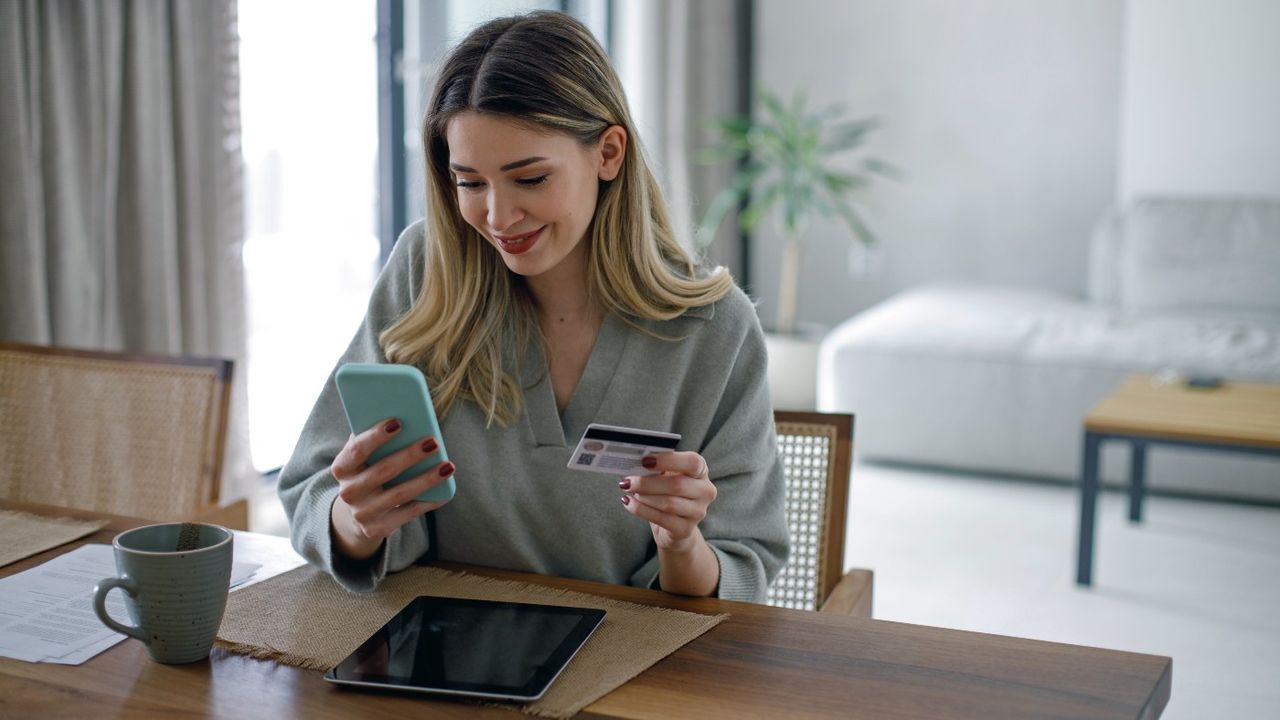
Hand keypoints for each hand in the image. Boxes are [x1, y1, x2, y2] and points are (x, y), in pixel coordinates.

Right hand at [329, 418, 454, 560]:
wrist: (356, 514)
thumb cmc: (366, 472)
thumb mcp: (362, 458)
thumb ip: (373, 438)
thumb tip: (405, 413)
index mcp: (341, 468)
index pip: (357, 449)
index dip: (376, 436)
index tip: (398, 422)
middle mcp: (348, 492)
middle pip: (384, 471)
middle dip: (410, 455)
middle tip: (433, 441)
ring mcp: (363, 513)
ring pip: (400, 494)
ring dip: (426, 479)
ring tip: (448, 465)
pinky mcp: (378, 528)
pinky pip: (409, 513)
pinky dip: (429, 501)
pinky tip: (445, 490)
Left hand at [619, 451, 716, 552]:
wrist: (676, 527)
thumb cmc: (669, 493)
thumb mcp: (667, 475)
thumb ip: (657, 466)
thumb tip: (634, 461)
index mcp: (701, 471)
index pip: (692, 462)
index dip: (668, 460)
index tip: (645, 461)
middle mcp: (705, 491)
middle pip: (678, 485)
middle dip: (648, 483)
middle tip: (628, 481)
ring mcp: (698, 512)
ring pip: (668, 503)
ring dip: (643, 496)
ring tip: (628, 490)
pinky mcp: (686, 529)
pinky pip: (661, 519)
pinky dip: (641, 509)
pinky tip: (628, 503)